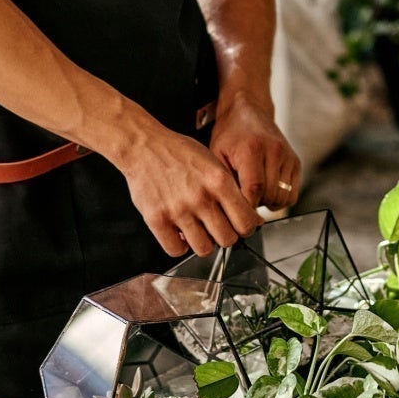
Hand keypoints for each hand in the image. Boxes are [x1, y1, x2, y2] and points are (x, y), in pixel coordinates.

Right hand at [116, 122, 259, 257]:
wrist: (144, 146)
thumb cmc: (179, 153)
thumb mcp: (215, 163)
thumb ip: (234, 191)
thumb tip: (254, 220)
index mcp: (220, 181)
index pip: (246, 222)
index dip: (246, 228)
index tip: (241, 226)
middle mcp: (201, 198)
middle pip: (227, 239)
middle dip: (226, 236)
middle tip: (219, 228)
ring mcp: (178, 210)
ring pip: (204, 249)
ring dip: (204, 243)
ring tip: (199, 231)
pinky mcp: (157, 220)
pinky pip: (176, 250)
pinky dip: (179, 246)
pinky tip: (179, 233)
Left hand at [208, 89, 301, 211]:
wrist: (247, 111)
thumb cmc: (229, 134)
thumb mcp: (217, 155)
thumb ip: (224, 181)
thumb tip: (230, 209)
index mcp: (252, 148)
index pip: (254, 189)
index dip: (245, 206)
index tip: (235, 211)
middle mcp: (274, 151)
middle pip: (269, 195)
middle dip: (254, 204)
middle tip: (242, 197)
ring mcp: (288, 157)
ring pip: (282, 198)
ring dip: (267, 202)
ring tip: (254, 192)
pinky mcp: (296, 162)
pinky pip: (292, 194)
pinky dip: (279, 198)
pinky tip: (266, 190)